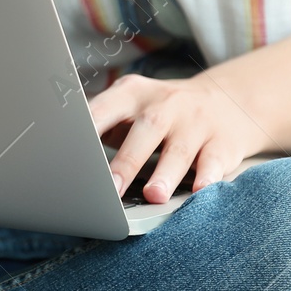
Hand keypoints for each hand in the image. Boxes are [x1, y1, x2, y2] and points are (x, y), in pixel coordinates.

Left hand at [87, 74, 273, 203]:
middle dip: (127, 161)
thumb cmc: (162, 112)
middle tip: (111, 188)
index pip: (105, 109)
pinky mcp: (223, 143)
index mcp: (132, 94)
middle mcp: (165, 105)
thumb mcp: (131, 106)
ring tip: (153, 196)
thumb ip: (102, 126)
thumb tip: (63, 159)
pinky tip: (200, 191)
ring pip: (180, 150)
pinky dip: (208, 177)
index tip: (72, 152)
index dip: (89, 129)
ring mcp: (196, 123)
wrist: (228, 100)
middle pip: (145, 130)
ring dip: (166, 174)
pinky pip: (214, 161)